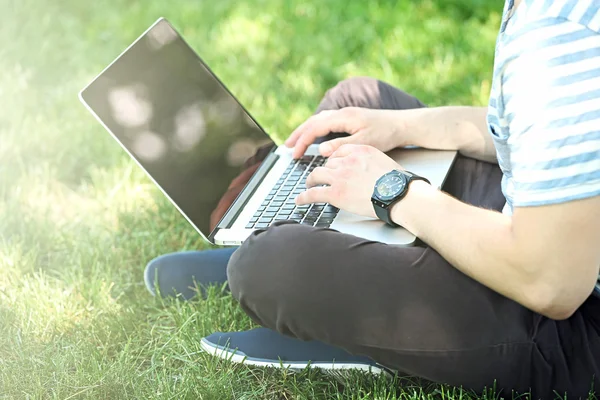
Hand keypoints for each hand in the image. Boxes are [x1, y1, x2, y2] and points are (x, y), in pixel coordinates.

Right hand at [285, 107, 408, 158]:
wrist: (403, 124)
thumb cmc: (386, 134)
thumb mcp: (364, 143)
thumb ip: (342, 146)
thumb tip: (322, 151)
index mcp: (344, 117)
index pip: (315, 128)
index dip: (303, 141)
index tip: (295, 154)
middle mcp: (342, 113)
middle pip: (313, 121)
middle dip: (298, 134)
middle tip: (287, 147)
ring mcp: (346, 114)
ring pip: (318, 120)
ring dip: (305, 131)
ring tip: (295, 142)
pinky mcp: (350, 118)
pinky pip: (326, 122)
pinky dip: (315, 129)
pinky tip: (314, 137)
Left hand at [296, 144, 400, 217]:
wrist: (399, 194)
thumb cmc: (398, 182)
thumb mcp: (384, 162)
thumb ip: (371, 162)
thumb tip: (368, 172)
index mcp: (360, 150)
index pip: (340, 152)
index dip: (334, 160)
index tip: (332, 165)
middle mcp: (347, 160)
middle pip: (328, 163)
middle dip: (324, 170)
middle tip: (320, 177)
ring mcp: (339, 176)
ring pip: (316, 175)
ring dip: (310, 181)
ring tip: (308, 186)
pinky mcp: (335, 193)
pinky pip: (313, 193)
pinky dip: (304, 197)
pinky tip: (299, 200)